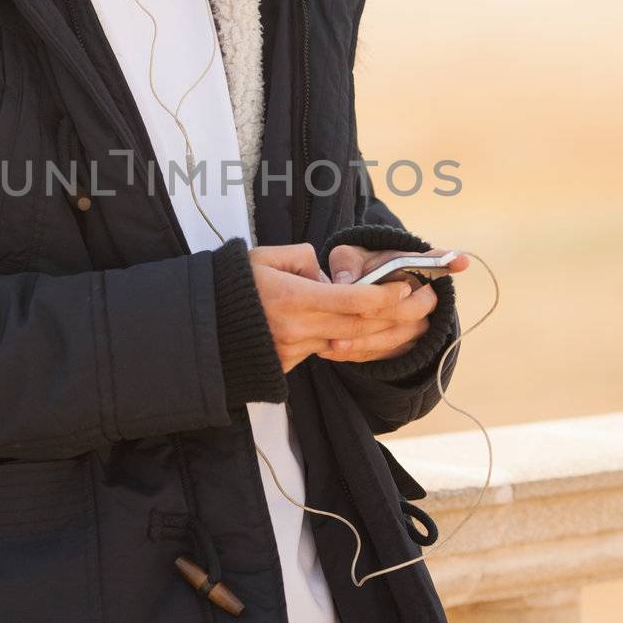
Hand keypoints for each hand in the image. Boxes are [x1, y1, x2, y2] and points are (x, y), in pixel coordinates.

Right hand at [248, 242, 450, 374]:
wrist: (201, 325)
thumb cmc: (233, 283)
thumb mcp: (267, 256)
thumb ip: (305, 259)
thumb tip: (329, 274)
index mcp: (294, 298)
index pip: (355, 300)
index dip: (387, 296)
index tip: (406, 288)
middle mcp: (297, 329)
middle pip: (361, 325)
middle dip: (396, 314)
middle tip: (421, 302)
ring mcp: (293, 351)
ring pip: (346, 340)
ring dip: (375, 330)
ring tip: (400, 316)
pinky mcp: (288, 365)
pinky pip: (324, 349)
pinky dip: (343, 338)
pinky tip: (356, 328)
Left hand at [318, 242, 468, 362]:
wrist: (356, 293)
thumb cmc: (356, 268)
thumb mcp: (349, 257)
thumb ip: (348, 263)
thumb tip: (345, 281)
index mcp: (417, 267)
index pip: (439, 262)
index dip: (445, 264)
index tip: (427, 275)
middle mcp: (424, 298)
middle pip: (415, 310)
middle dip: (386, 312)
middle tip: (360, 312)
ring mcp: (416, 326)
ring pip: (397, 337)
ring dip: (367, 341)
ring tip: (335, 341)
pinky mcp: (401, 347)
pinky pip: (382, 353)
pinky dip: (357, 354)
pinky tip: (330, 351)